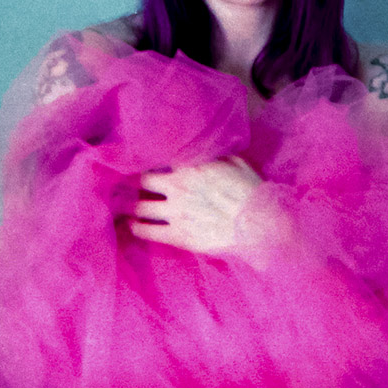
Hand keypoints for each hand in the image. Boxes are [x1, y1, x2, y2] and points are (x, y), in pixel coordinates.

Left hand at [129, 156, 261, 255]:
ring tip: (129, 207)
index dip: (156, 161)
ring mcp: (175, 213)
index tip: (152, 163)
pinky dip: (138, 228)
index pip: (161, 159)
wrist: (257, 225)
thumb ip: (214, 155)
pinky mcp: (177, 236)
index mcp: (191, 166)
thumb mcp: (234, 162)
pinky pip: (148, 232)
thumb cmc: (250, 191)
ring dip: (134, 206)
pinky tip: (133, 226)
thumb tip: (204, 150)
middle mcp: (178, 187)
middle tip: (136, 186)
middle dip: (140, 183)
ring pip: (141, 207)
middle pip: (144, 182)